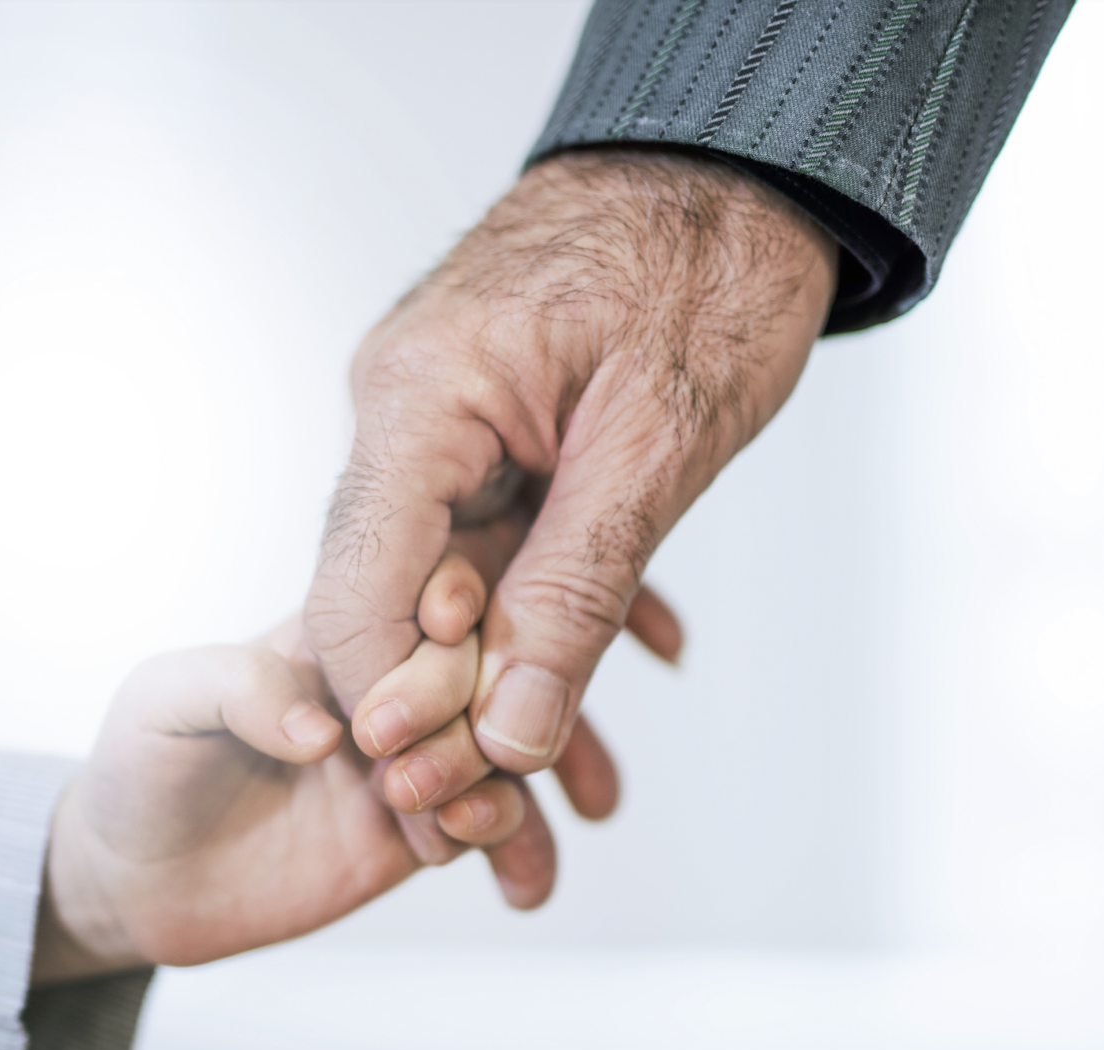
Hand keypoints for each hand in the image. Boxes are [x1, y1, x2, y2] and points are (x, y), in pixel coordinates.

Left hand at [32, 617, 549, 980]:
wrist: (136, 883)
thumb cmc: (141, 768)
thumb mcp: (163, 702)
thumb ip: (237, 689)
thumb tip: (319, 726)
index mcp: (339, 633)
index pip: (422, 598)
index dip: (449, 609)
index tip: (448, 634)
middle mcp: (389, 690)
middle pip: (483, 671)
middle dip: (485, 710)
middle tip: (433, 765)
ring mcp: (413, 760)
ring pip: (506, 746)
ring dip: (515, 780)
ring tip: (472, 822)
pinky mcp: (421, 830)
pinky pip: (495, 826)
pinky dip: (518, 843)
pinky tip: (513, 876)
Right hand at [306, 147, 836, 806]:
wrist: (746, 163)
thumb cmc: (712, 266)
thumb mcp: (659, 446)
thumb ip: (576, 594)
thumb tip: (507, 737)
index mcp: (417, 400)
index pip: (357, 591)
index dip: (394, 711)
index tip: (453, 804)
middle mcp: (404, 408)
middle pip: (394, 600)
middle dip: (457, 721)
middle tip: (517, 833)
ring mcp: (444, 414)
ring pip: (457, 581)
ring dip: (521, 679)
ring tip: (593, 789)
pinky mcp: (492, 421)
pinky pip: (505, 537)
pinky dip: (562, 605)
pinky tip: (649, 659)